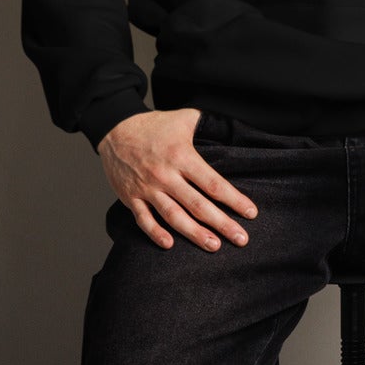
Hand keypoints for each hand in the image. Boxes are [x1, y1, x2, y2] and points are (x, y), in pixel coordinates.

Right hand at [97, 109, 258, 251]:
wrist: (114, 128)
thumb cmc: (153, 125)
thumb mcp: (184, 118)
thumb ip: (208, 124)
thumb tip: (233, 129)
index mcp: (182, 157)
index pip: (213, 184)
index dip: (234, 200)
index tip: (250, 213)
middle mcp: (166, 175)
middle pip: (198, 205)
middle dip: (222, 224)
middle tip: (241, 239)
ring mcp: (147, 188)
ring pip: (174, 216)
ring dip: (194, 233)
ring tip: (214, 246)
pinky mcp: (131, 197)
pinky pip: (144, 219)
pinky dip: (155, 233)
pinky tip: (170, 245)